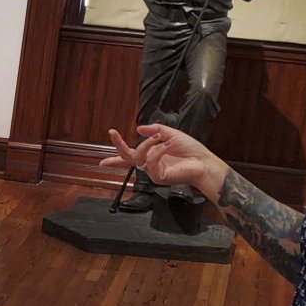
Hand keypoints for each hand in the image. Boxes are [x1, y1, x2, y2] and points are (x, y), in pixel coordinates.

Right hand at [100, 124, 226, 199]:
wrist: (204, 162)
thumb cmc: (190, 150)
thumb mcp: (171, 134)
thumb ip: (155, 130)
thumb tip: (138, 128)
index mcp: (151, 156)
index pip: (128, 157)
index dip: (114, 159)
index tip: (101, 162)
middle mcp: (149, 165)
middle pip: (127, 157)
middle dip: (119, 145)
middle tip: (113, 134)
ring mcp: (153, 172)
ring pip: (139, 158)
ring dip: (146, 145)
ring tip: (159, 137)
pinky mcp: (159, 177)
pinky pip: (151, 162)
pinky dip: (158, 151)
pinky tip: (167, 145)